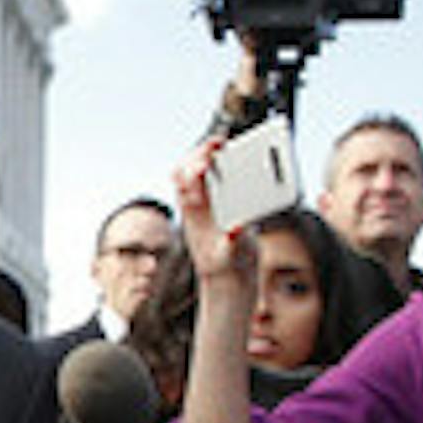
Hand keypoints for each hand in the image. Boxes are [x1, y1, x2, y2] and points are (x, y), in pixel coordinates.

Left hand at [173, 138, 257, 286]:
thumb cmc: (225, 269)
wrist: (226, 279)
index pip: (187, 184)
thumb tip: (236, 228)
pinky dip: (219, 168)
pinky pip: (212, 182)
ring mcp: (205, 206)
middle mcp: (196, 208)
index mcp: (195, 216)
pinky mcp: (218, 207)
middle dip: (199, 154)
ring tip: (222, 145)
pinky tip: (232, 159)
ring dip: (205, 156)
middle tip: (218, 143)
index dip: (195, 168)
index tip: (209, 160)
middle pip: (186, 172)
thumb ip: (232, 243)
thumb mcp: (230, 257)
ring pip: (195, 174)